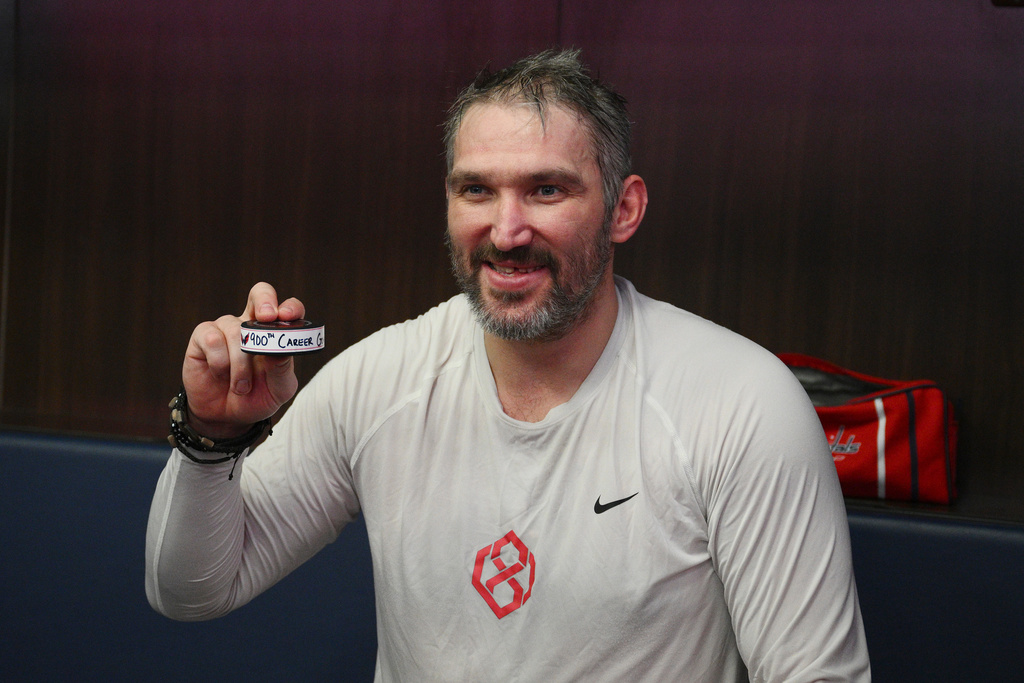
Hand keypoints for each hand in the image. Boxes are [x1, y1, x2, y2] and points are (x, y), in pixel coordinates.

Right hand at [182, 282, 305, 438]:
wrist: (226, 418)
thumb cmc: (257, 398)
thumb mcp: (279, 389)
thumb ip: (282, 369)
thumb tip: (280, 349)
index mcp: (275, 334)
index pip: (286, 309)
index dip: (290, 308)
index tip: (288, 317)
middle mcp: (251, 325)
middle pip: (260, 293)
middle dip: (265, 301)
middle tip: (268, 318)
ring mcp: (226, 328)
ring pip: (236, 330)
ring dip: (240, 364)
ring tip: (241, 387)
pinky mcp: (202, 337)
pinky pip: (212, 340)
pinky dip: (220, 362)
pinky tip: (220, 375)